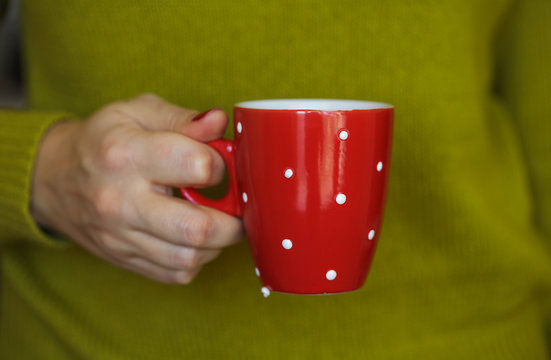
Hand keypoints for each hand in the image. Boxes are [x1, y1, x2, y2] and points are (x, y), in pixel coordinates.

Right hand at [31, 93, 242, 283]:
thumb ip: (181, 118)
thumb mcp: (136, 112)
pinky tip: (194, 238)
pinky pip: (175, 274)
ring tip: (218, 221)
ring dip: (218, 243)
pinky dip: (197, 259)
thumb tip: (219, 122)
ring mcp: (121, 236)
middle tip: (238, 207)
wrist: (54, 178)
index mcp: (126, 155)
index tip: (219, 163)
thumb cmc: (102, 140)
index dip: (221, 164)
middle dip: (233, 220)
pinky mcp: (124, 258)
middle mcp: (121, 201)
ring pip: (189, 258)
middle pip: (198, 227)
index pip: (196, 167)